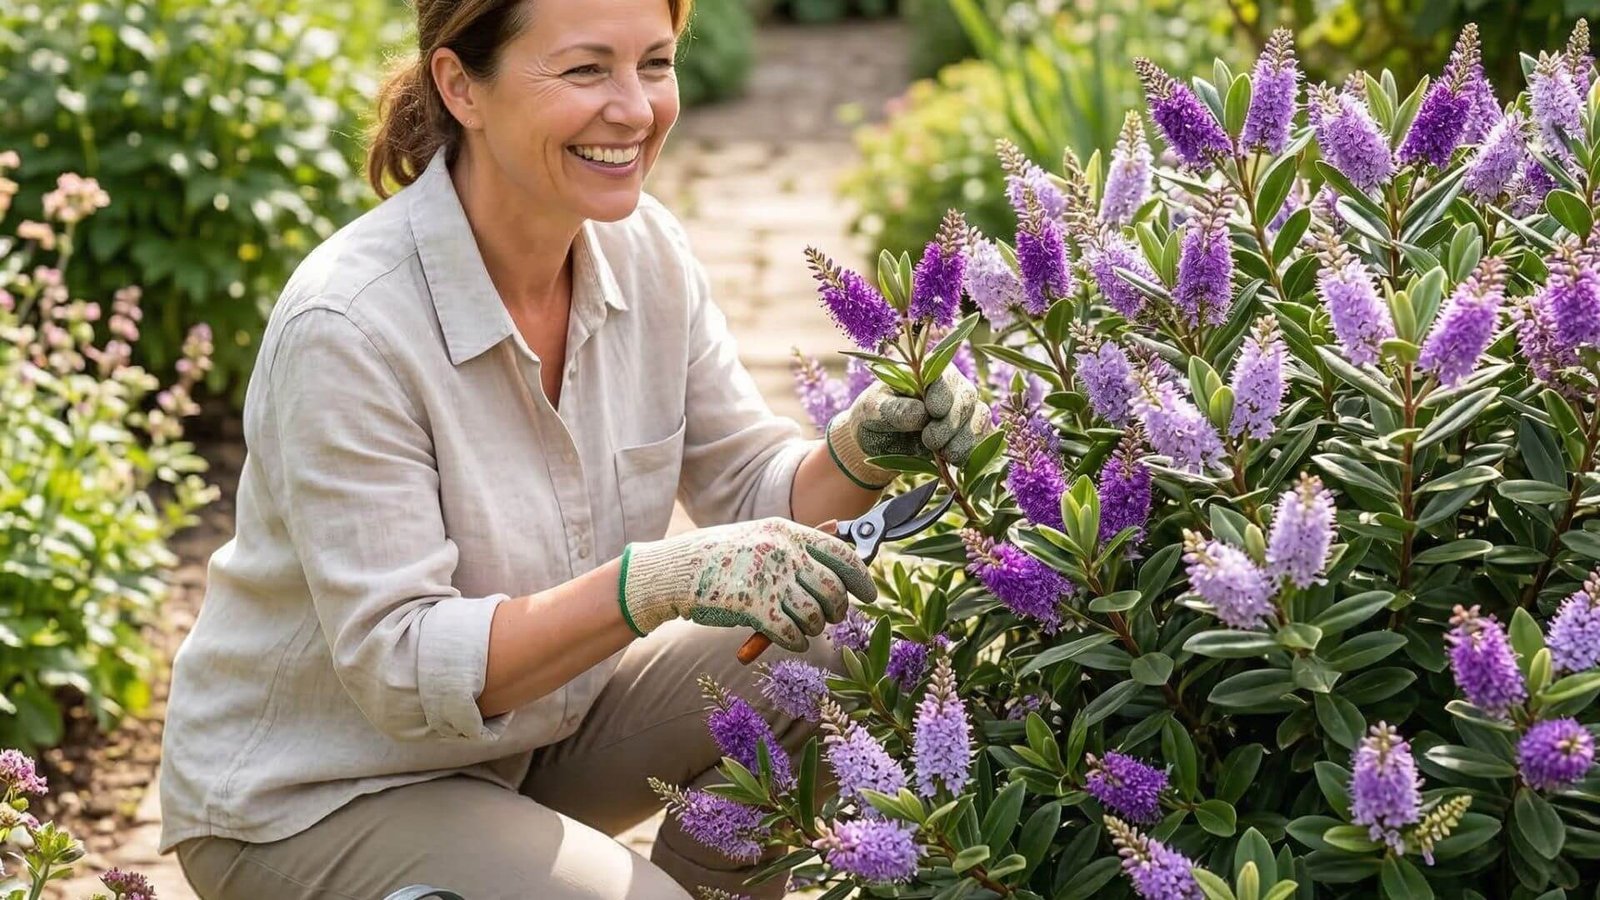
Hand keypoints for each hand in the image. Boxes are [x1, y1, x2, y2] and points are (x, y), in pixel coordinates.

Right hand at [619, 517, 875, 651]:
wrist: (676, 570)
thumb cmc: (722, 558)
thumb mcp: (761, 538)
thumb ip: (797, 544)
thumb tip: (841, 534)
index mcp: (787, 532)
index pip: (841, 554)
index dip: (861, 577)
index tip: (870, 594)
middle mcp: (782, 552)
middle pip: (833, 588)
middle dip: (838, 609)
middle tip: (832, 618)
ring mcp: (768, 579)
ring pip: (815, 615)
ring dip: (815, 628)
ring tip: (805, 629)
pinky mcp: (753, 607)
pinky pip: (791, 633)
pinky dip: (796, 642)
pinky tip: (791, 640)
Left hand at [826, 367, 991, 488]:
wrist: (875, 444)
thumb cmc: (872, 417)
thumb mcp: (872, 409)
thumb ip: (893, 408)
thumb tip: (921, 413)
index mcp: (923, 371)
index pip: (942, 375)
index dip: (942, 394)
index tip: (933, 412)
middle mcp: (948, 385)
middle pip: (966, 396)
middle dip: (951, 422)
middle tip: (930, 441)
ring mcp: (961, 408)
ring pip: (979, 415)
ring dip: (966, 438)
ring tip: (946, 457)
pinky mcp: (967, 430)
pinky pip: (983, 435)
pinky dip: (974, 448)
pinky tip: (958, 461)